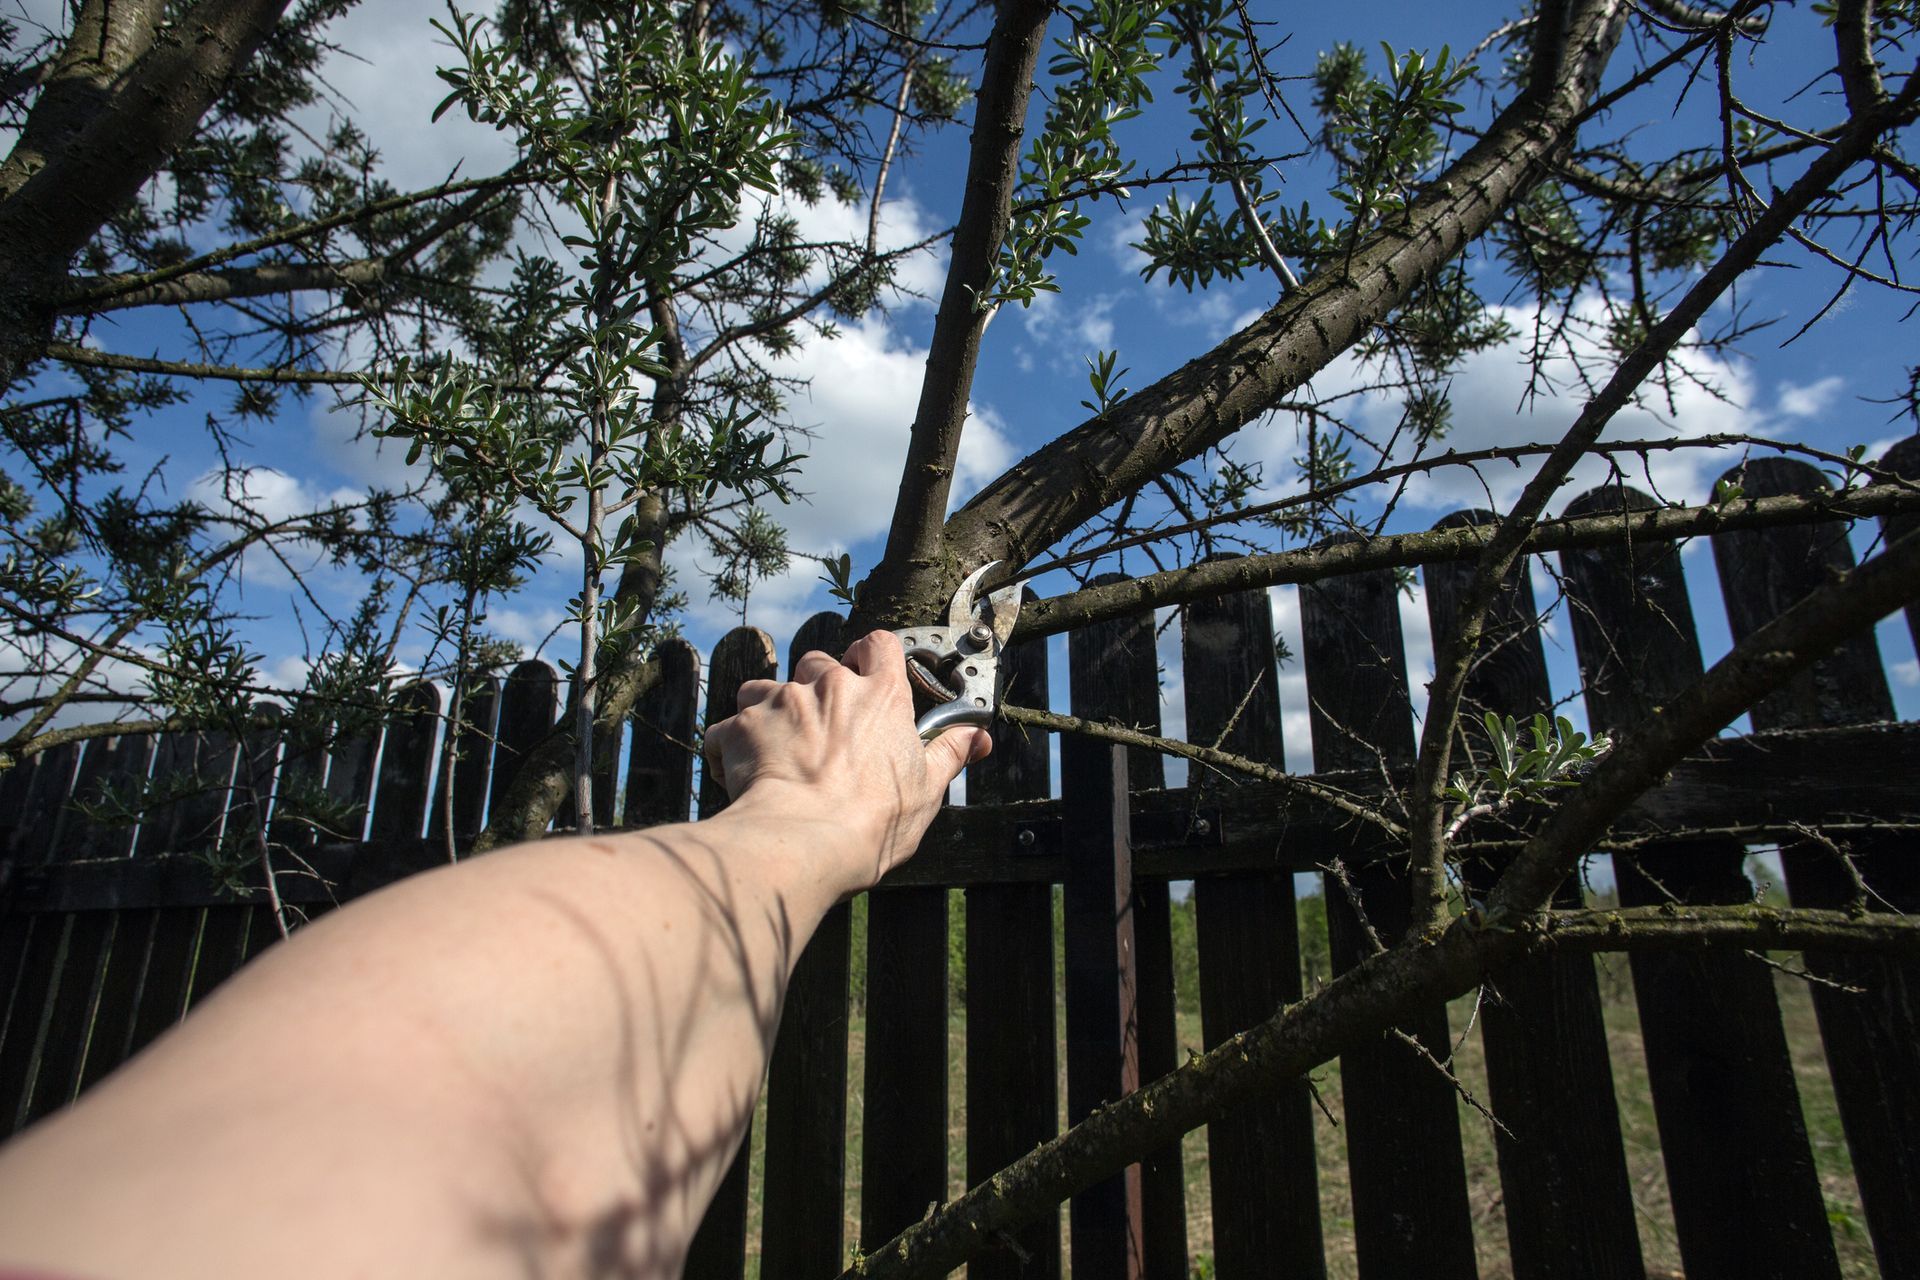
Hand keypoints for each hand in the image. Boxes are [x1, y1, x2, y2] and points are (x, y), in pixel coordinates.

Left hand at [702, 630, 991, 890]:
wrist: (804, 842)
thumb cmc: (873, 822)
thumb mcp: (928, 791)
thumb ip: (950, 754)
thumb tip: (977, 737)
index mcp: (880, 697)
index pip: (880, 646)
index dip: (871, 655)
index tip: (868, 671)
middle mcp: (829, 687)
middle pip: (819, 663)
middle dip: (818, 689)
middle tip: (824, 732)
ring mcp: (781, 702)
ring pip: (767, 687)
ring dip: (771, 711)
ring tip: (779, 752)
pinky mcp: (741, 727)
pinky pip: (729, 727)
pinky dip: (732, 747)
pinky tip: (742, 775)